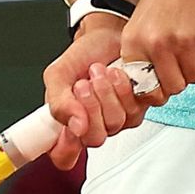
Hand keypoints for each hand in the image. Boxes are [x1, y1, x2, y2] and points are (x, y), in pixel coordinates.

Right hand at [41, 18, 143, 169]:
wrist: (107, 36)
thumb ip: (59, 102)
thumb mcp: (58, 75)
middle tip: (83, 83)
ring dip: (106, 92)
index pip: (63, 157)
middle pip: (94, 139)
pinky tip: (116, 74)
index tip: (67, 124)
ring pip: (114, 123)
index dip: (65, 146)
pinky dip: (123, 88)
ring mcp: (115, 121)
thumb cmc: (82, 57)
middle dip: (89, 106)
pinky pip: (132, 110)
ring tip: (99, 72)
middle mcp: (92, 127)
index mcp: (68, 124)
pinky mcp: (136, 110)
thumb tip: (75, 127)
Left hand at [120, 0, 194, 103]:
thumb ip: (145, 53)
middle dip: (183, 74)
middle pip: (174, 87)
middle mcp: (156, 45)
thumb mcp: (145, 20)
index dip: (158, 87)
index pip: (144, 90)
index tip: (167, 76)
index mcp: (134, 42)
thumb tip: (152, 89)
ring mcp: (183, 44)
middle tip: (187, 50)